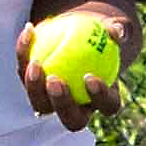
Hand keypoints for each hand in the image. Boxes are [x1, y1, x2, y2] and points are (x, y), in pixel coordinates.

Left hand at [18, 3, 132, 128]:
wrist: (82, 31)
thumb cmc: (104, 31)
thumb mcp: (115, 26)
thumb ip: (120, 29)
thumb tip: (117, 31)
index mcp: (105, 99)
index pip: (107, 105)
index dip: (100, 96)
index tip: (89, 76)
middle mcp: (80, 108)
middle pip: (72, 119)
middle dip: (61, 103)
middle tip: (54, 79)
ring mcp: (54, 102)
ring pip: (42, 105)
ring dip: (35, 87)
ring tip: (34, 63)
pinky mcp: (35, 87)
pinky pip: (26, 75)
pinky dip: (25, 54)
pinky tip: (29, 31)